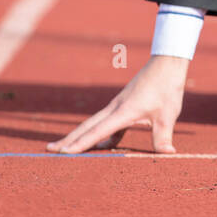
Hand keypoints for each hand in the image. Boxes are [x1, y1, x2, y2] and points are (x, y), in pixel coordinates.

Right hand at [46, 54, 188, 154]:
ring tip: (64, 149)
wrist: (167, 63)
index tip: (63, 153)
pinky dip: (101, 135)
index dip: (80, 144)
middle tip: (49, 150)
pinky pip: (107, 124)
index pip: (97, 131)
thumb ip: (163, 136)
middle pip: (87, 127)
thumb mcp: (168, 114)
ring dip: (79, 136)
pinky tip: (102, 146)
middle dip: (68, 140)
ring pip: (94, 124)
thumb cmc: (167, 87)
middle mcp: (115, 108)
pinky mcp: (124, 106)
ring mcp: (118, 106)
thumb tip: (167, 153)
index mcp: (123, 111)